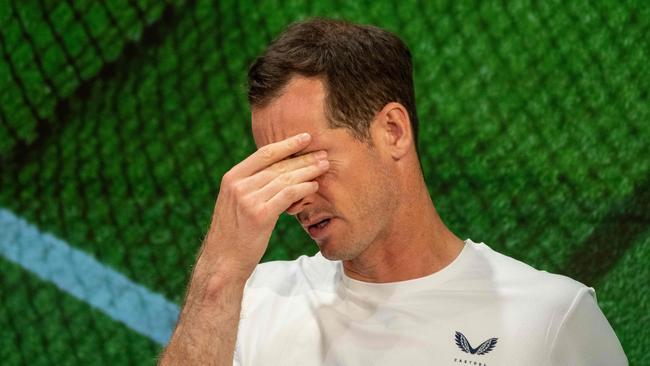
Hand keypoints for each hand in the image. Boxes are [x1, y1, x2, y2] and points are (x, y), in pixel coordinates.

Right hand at [201, 133, 328, 279]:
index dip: (286, 144)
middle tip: (322, 152)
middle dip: (303, 157)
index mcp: (231, 178)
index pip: (263, 154)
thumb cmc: (233, 234)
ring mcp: (248, 199)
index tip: (305, 137)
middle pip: (278, 165)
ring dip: (308, 171)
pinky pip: (288, 195)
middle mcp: (238, 185)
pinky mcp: (260, 214)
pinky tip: (314, 186)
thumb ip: (251, 186)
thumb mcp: (235, 204)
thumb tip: (277, 174)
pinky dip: (303, 188)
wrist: (223, 261)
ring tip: (324, 166)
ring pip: (285, 178)